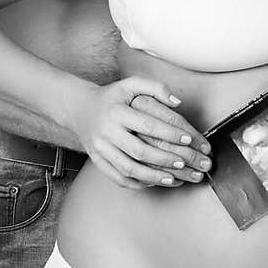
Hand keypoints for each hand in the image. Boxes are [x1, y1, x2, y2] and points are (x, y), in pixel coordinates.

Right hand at [70, 77, 211, 189]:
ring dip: (152, 176)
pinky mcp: (97, 160)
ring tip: (172, 178)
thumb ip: (155, 88)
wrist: (80, 108)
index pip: (148, 125)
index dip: (170, 133)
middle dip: (165, 159)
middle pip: (139, 151)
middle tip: (184, 162)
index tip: (188, 139)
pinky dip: (136, 183)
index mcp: (117, 112)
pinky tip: (152, 182)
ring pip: (128, 168)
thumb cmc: (111, 96)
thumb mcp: (130, 84)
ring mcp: (100, 149)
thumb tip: (177, 103)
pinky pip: (117, 177)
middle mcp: (107, 131)